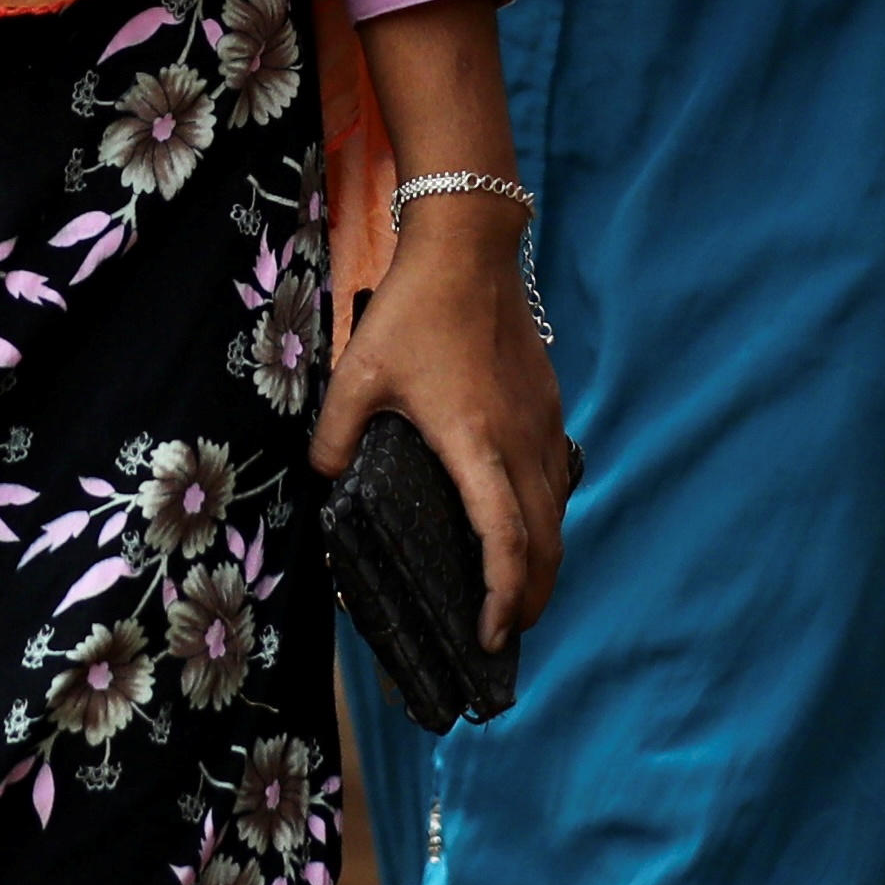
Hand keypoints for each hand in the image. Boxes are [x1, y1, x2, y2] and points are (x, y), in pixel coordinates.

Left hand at [313, 205, 569, 647]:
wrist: (470, 248)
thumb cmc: (414, 310)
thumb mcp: (358, 374)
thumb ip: (335, 436)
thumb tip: (326, 479)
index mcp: (476, 444)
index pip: (505, 540)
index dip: (502, 597)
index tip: (489, 636)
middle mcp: (521, 443)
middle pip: (546, 544)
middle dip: (530, 599)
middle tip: (504, 635)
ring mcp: (542, 425)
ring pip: (558, 514)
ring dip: (543, 562)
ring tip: (515, 595)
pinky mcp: (547, 407)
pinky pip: (555, 479)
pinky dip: (546, 519)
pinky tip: (521, 526)